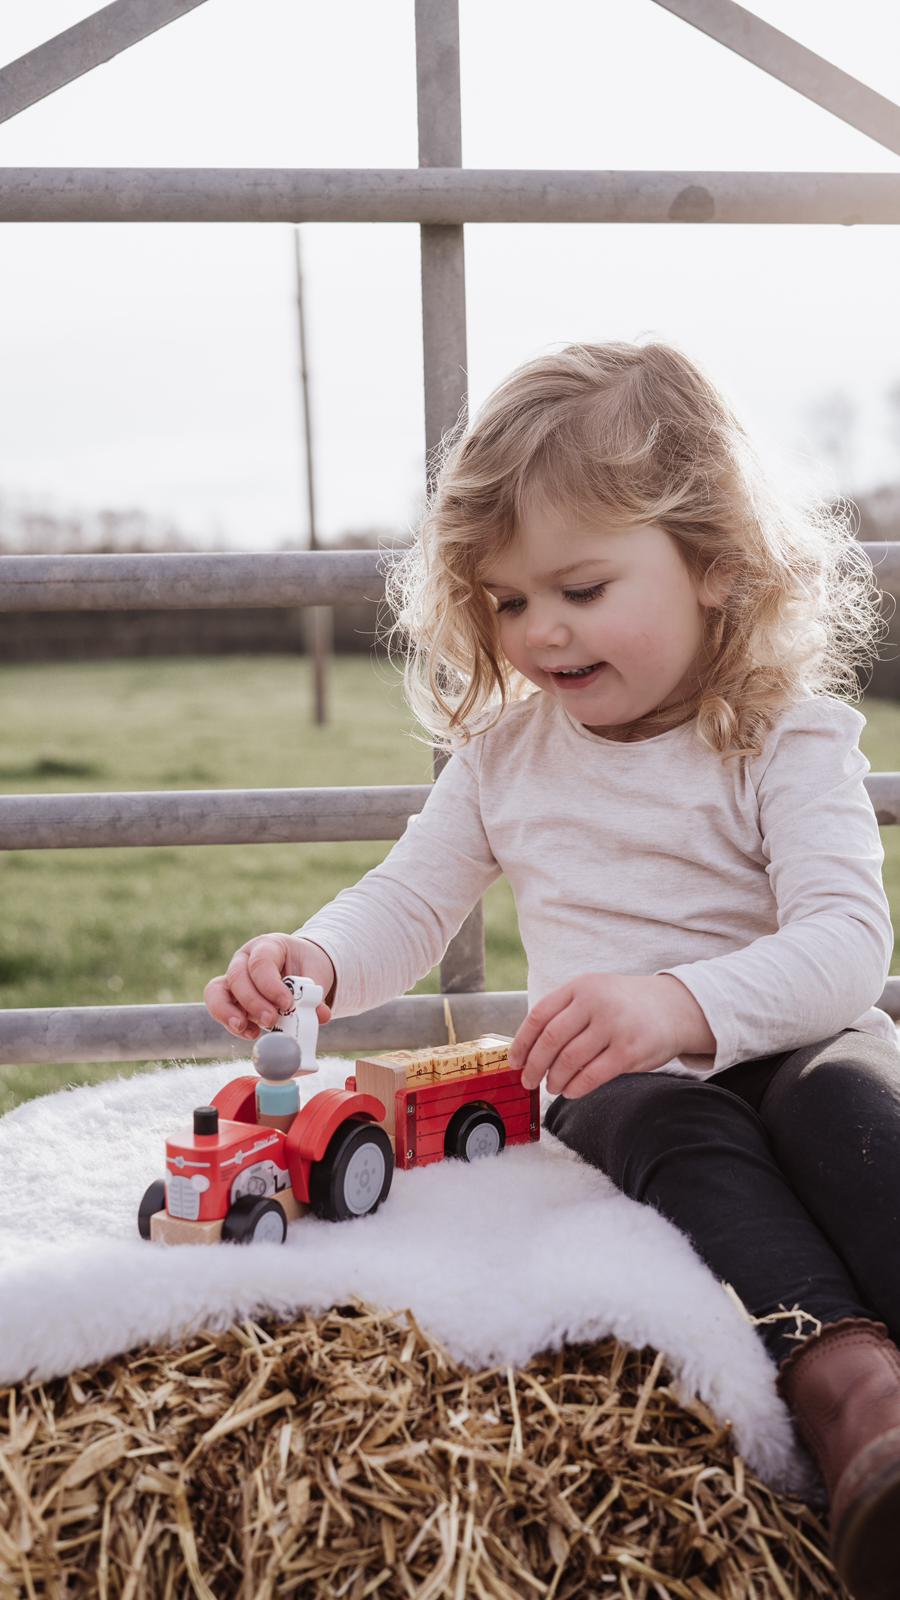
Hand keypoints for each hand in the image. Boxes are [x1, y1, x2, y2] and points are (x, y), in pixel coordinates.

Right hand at [204, 933, 335, 1041]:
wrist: (301, 967)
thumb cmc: (306, 966)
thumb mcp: (316, 973)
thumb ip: (315, 994)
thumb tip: (321, 1016)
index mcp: (267, 946)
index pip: (261, 962)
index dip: (270, 985)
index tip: (287, 1004)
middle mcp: (244, 959)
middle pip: (237, 977)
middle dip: (253, 1002)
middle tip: (271, 1020)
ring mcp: (233, 979)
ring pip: (216, 993)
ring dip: (229, 1014)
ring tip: (249, 1030)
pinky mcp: (231, 999)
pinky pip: (221, 1010)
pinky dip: (234, 1025)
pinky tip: (252, 1034)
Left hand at [507, 972, 712, 1099]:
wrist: (674, 1007)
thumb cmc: (626, 1005)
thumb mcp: (595, 993)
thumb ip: (565, 1012)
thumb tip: (530, 1050)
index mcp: (581, 986)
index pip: (539, 1015)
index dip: (522, 1042)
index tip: (514, 1062)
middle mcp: (596, 1002)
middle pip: (551, 1039)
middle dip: (534, 1066)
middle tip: (527, 1082)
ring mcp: (614, 1026)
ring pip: (569, 1060)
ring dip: (554, 1079)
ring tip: (552, 1087)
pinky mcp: (629, 1051)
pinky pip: (592, 1075)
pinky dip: (576, 1088)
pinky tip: (571, 1091)